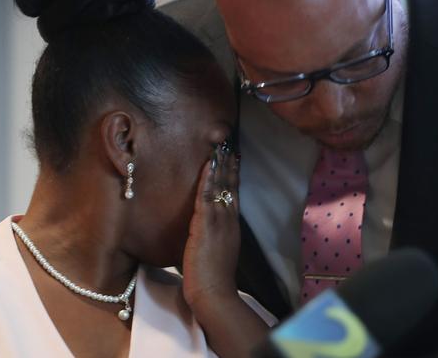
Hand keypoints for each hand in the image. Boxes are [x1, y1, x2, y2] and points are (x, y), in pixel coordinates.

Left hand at [182, 147, 240, 311]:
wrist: (214, 294)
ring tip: (220, 146)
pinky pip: (208, 195)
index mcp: (231, 227)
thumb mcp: (216, 253)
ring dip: (220, 164)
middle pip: (231, 185)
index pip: (233, 194)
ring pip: (221, 186)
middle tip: (228, 143)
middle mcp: (229, 220)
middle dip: (229, 163)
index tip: (233, 158)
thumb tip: (204, 231)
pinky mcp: (206, 224)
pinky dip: (209, 178)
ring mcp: (219, 221)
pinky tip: (209, 164)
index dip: (233, 175)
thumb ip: (213, 238)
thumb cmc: (212, 279)